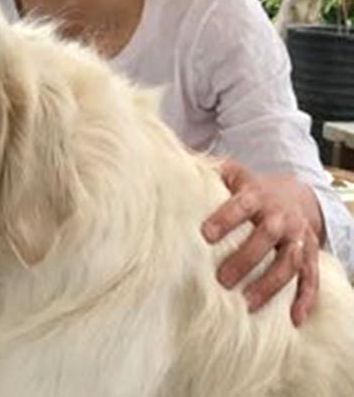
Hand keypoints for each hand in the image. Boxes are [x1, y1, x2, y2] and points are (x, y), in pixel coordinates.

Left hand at [200, 160, 322, 325]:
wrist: (297, 195)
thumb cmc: (252, 189)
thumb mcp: (235, 175)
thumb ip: (209, 173)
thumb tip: (174, 167)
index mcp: (258, 196)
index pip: (241, 205)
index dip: (225, 219)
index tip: (205, 234)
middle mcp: (280, 217)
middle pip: (266, 238)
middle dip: (245, 259)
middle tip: (222, 279)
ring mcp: (298, 238)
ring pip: (288, 263)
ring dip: (270, 284)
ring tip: (248, 303)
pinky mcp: (310, 256)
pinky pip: (311, 279)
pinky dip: (304, 299)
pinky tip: (292, 318)